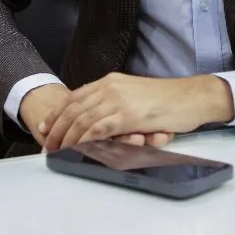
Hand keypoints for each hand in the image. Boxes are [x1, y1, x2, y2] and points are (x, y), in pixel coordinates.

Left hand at [19, 83, 173, 149]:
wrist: (189, 97)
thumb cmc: (166, 99)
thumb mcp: (134, 94)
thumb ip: (114, 102)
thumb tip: (97, 119)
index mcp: (110, 81)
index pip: (75, 96)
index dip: (57, 112)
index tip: (45, 126)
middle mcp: (110, 87)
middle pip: (74, 108)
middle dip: (57, 129)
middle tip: (47, 145)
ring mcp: (119, 100)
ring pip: (83, 120)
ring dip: (67, 139)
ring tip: (59, 153)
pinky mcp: (129, 115)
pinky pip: (100, 129)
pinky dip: (85, 141)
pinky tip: (78, 149)